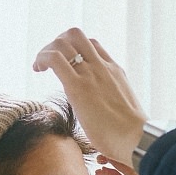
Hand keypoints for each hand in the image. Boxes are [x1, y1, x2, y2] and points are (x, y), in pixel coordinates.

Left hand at [33, 28, 145, 165]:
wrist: (137, 139)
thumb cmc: (130, 134)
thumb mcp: (121, 110)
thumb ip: (111, 104)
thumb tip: (104, 118)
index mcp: (114, 71)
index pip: (92, 45)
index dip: (74, 49)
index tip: (65, 64)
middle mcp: (102, 67)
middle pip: (76, 35)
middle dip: (57, 42)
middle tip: (49, 61)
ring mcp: (91, 74)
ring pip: (63, 41)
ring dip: (46, 50)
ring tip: (40, 66)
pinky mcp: (78, 86)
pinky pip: (54, 58)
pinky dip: (42, 58)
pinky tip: (37, 69)